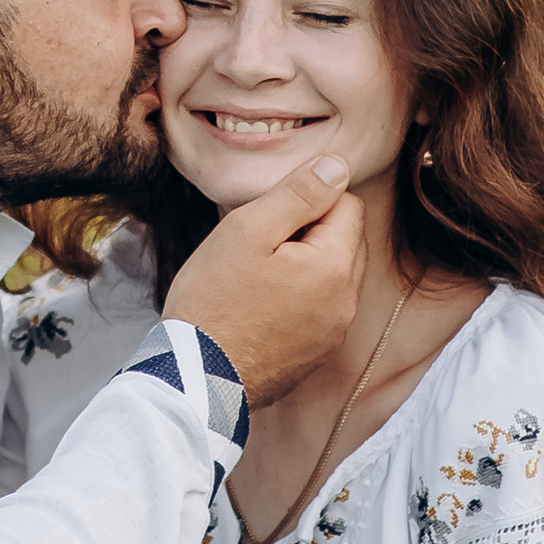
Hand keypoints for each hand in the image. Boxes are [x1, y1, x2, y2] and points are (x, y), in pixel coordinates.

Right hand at [165, 157, 363, 406]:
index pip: (347, 205)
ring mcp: (333, 333)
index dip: (306, 200)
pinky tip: (259, 306)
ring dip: (303, 266)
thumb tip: (337, 167)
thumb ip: (298, 194)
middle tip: (258, 245)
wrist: (196, 376)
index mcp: (335, 266)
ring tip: (255, 277)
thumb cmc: (214, 299)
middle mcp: (347, 302)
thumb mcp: (248, 230)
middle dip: (308, 232)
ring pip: (331, 276)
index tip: (267, 217)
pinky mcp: (316, 355)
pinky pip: (319, 309)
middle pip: (343, 241)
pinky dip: (297, 299)